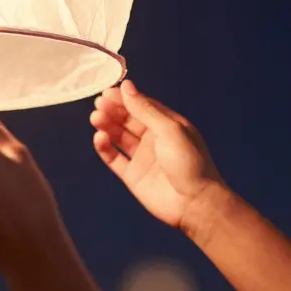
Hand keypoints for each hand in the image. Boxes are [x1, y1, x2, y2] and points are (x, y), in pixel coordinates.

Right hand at [89, 81, 224, 233]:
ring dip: (107, 125)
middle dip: (113, 110)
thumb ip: (146, 110)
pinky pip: (114, 158)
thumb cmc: (189, 162)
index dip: (125, 98)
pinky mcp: (132, 175)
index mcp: (167, 124)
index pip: (142, 106)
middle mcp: (154, 138)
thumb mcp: (170, 129)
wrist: (195, 203)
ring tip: (96, 118)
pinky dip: (105, 147)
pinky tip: (99, 138)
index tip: (107, 92)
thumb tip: (127, 87)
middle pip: (128, 119)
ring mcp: (142, 157)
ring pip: (119, 136)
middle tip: (99, 104)